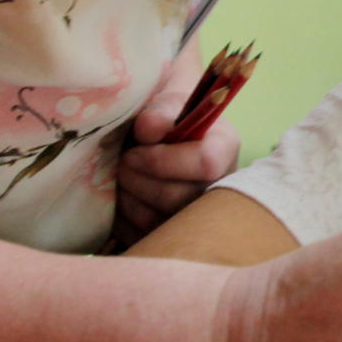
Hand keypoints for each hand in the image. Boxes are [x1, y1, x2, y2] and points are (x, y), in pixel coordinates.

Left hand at [115, 101, 240, 245]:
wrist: (163, 135)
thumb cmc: (167, 117)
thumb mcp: (167, 103)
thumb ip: (160, 111)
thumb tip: (149, 128)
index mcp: (224, 148)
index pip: (206, 163)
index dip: (164, 160)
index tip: (135, 150)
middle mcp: (219, 187)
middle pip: (180, 198)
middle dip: (139, 180)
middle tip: (119, 163)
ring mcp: (200, 216)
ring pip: (161, 223)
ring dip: (129, 200)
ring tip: (117, 178)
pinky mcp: (176, 235)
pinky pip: (145, 239)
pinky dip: (124, 220)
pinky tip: (119, 198)